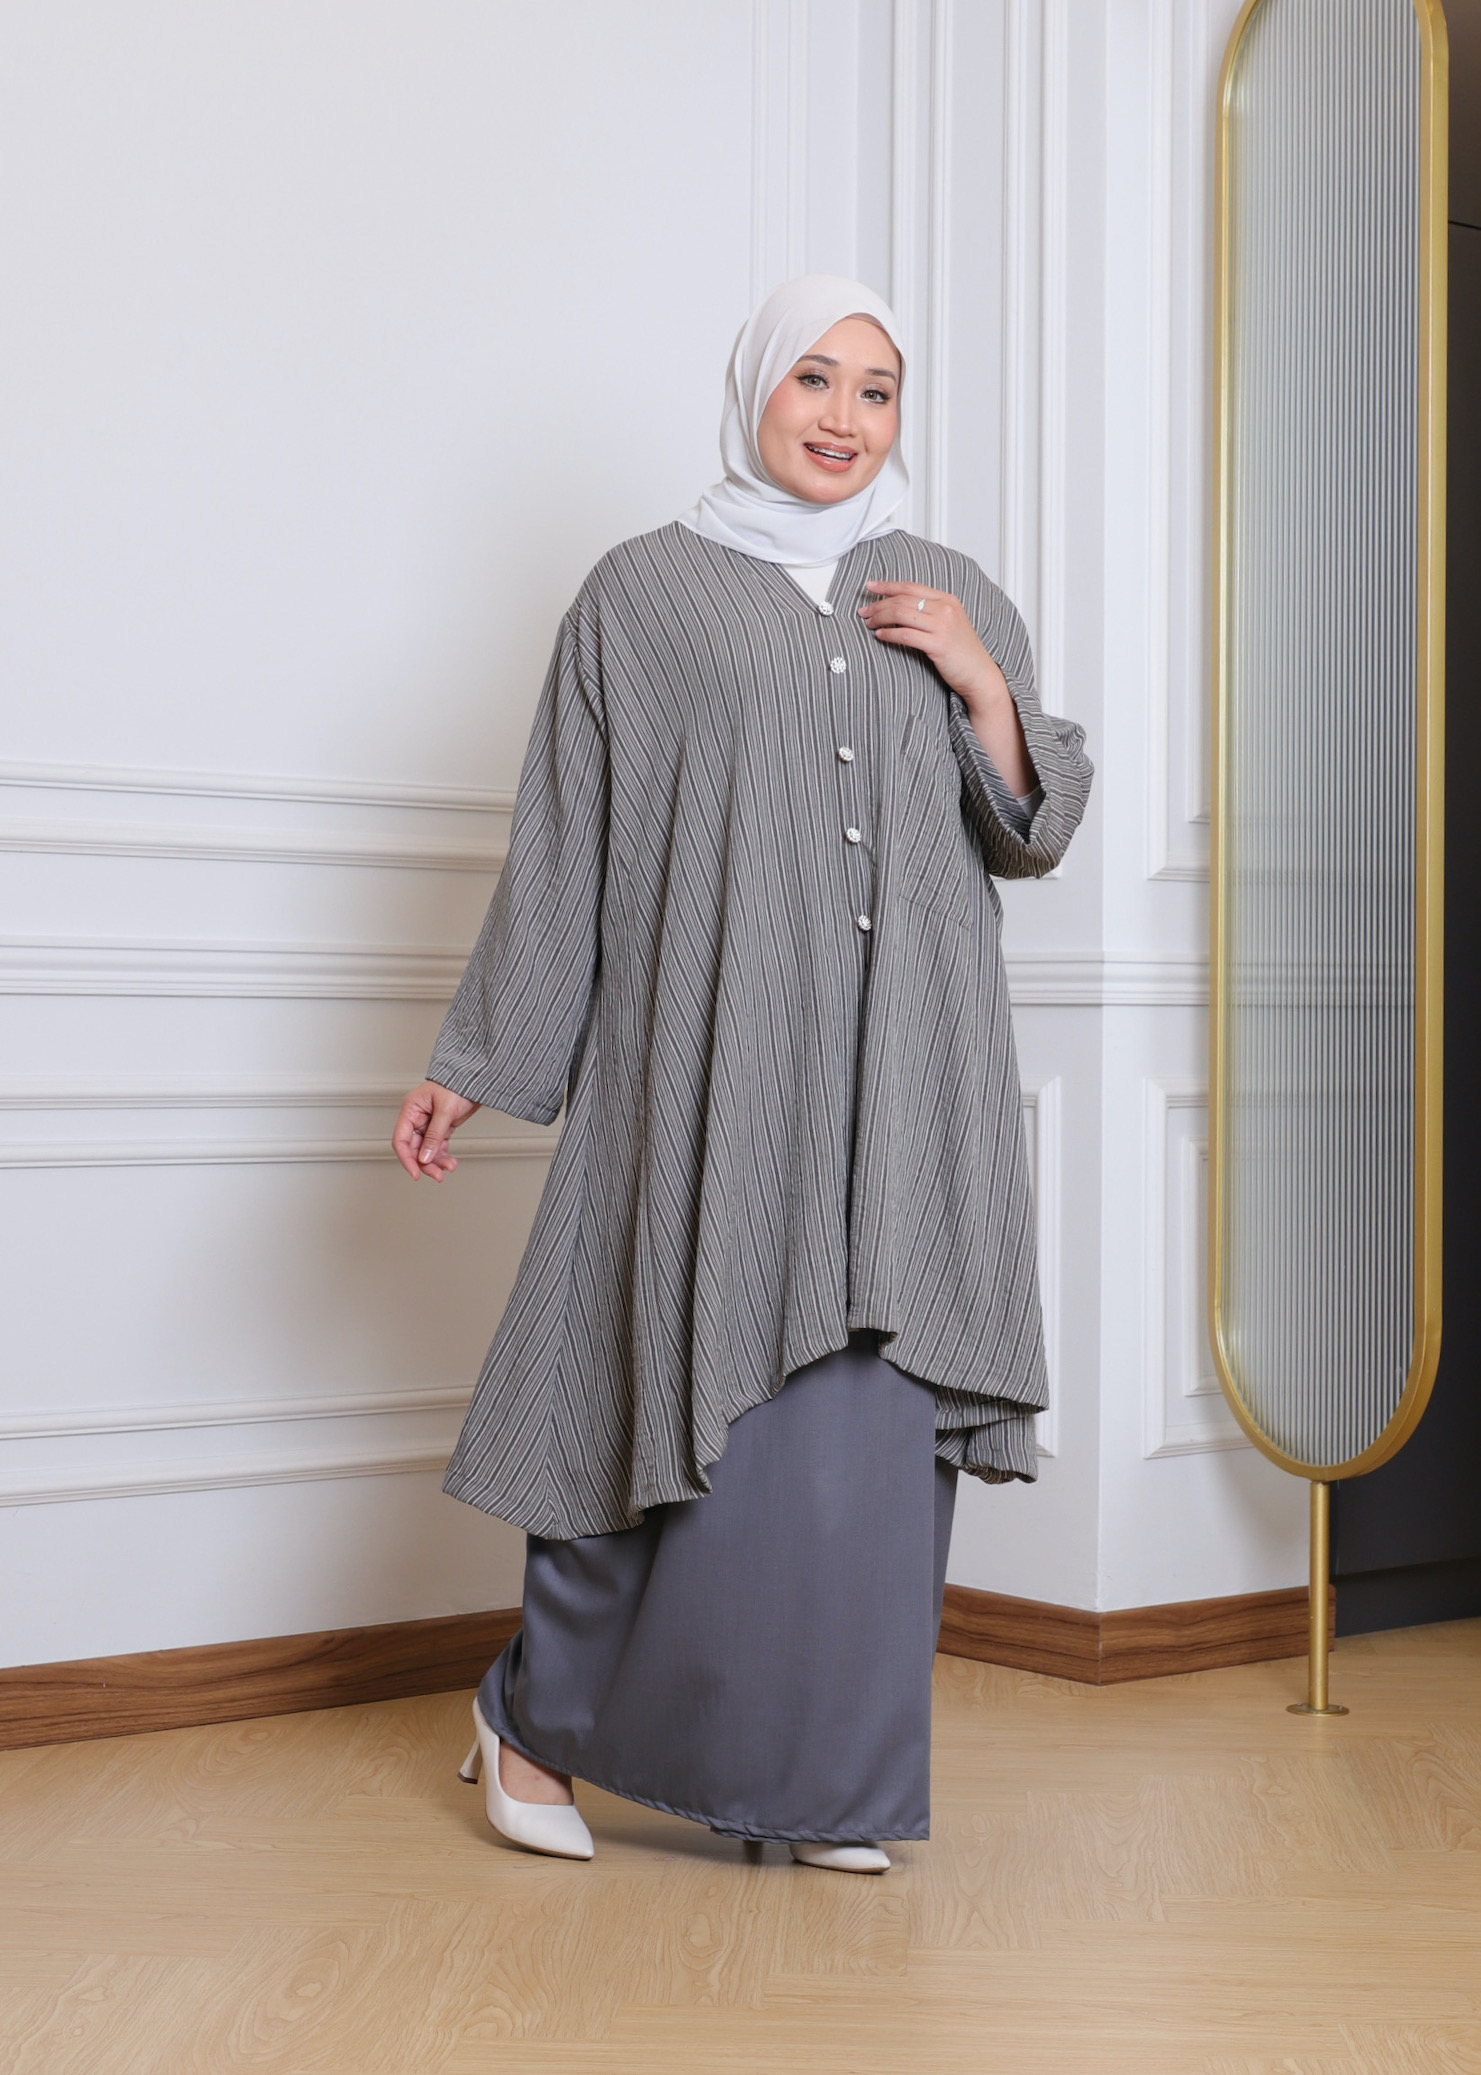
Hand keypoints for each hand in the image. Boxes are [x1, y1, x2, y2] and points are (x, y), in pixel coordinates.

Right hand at [392, 1080, 479, 1181]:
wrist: (477, 1078)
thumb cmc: (458, 1084)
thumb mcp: (445, 1111)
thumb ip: (434, 1135)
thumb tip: (424, 1157)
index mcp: (411, 1109)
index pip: (401, 1139)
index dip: (406, 1158)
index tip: (415, 1173)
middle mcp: (417, 1117)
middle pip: (414, 1148)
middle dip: (425, 1163)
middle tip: (437, 1175)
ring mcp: (429, 1123)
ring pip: (427, 1150)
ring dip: (436, 1162)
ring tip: (448, 1168)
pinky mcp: (441, 1127)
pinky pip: (438, 1146)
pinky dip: (443, 1156)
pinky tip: (450, 1163)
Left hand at [859, 581, 1035, 795]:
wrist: (980, 674)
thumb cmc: (962, 652)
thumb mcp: (950, 623)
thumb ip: (930, 612)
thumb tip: (899, 608)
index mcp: (948, 599)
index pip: (911, 587)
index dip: (888, 586)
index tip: (870, 586)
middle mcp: (945, 608)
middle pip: (903, 600)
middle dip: (879, 604)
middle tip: (864, 612)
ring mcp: (942, 626)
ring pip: (902, 614)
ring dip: (881, 618)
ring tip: (869, 624)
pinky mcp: (938, 644)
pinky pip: (906, 635)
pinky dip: (890, 634)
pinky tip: (880, 636)